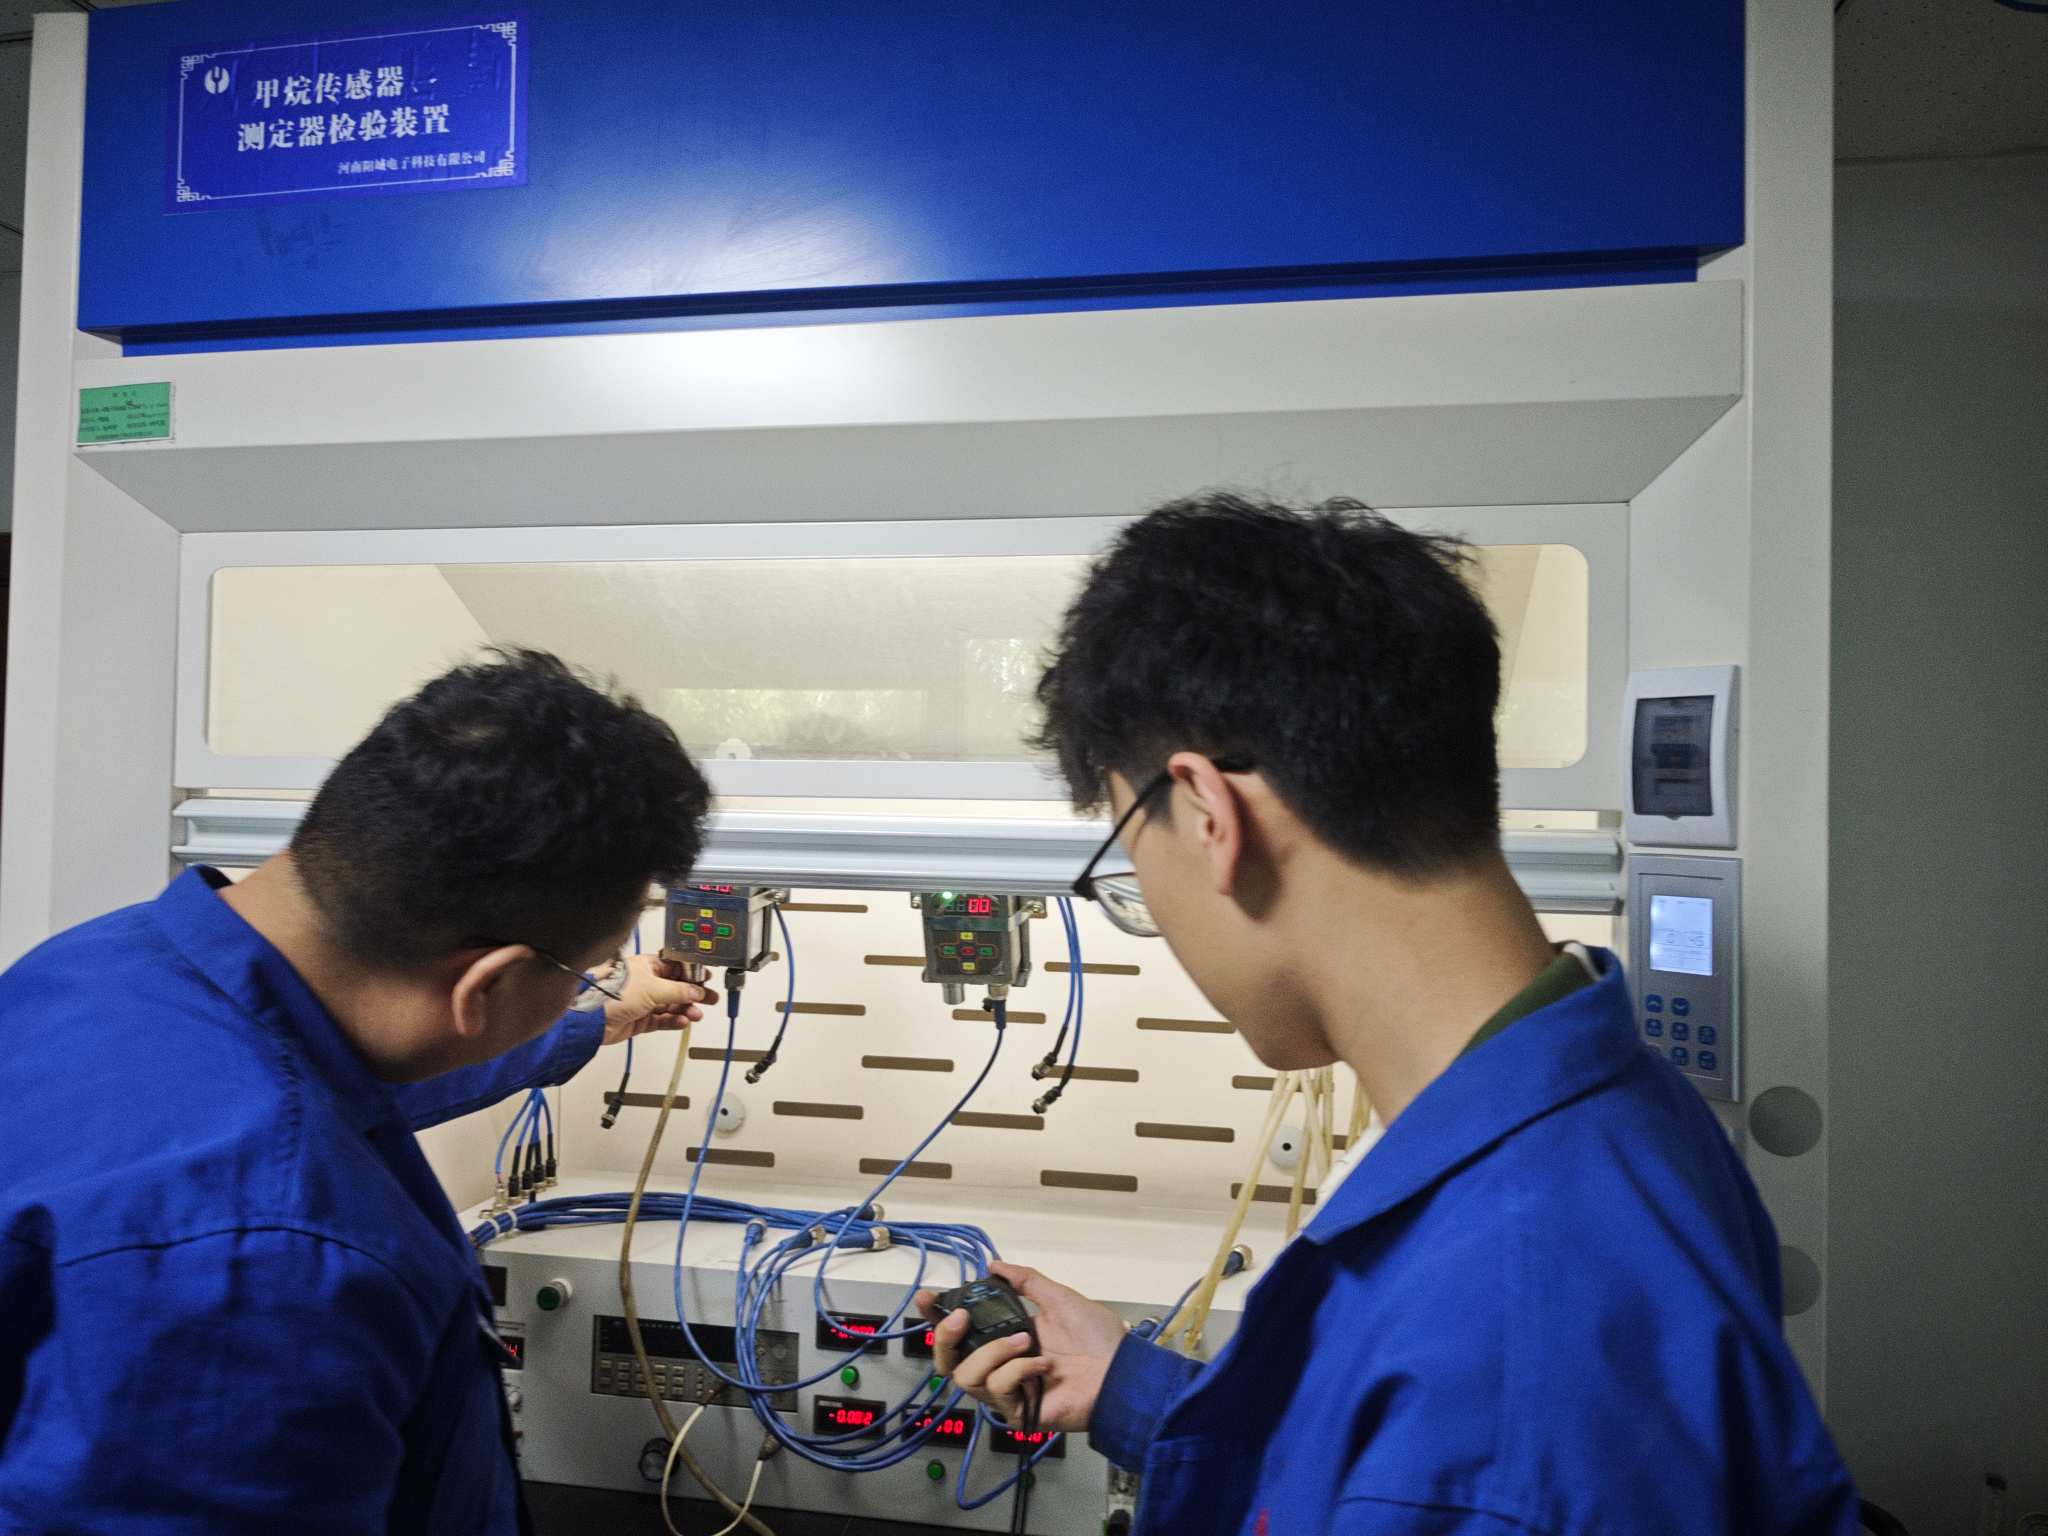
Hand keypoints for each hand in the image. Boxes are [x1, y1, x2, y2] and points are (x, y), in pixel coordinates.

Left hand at [601, 954, 716, 1046]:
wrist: (592, 1019)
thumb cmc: (611, 994)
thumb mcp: (653, 988)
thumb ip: (678, 990)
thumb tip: (696, 991)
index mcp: (647, 966)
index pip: (676, 967)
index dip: (691, 974)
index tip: (705, 980)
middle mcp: (645, 982)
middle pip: (676, 987)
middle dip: (693, 994)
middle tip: (709, 999)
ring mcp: (643, 1002)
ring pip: (671, 1005)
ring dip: (685, 1009)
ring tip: (696, 1014)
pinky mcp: (640, 1019)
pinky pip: (663, 1020)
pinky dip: (674, 1021)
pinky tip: (683, 1021)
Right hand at [914, 1261, 1127, 1432]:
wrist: (1120, 1370)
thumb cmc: (1096, 1337)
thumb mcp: (1058, 1297)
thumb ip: (1025, 1281)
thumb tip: (994, 1264)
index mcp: (1004, 1338)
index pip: (959, 1332)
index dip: (936, 1317)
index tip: (927, 1297)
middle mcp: (999, 1365)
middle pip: (946, 1361)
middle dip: (944, 1337)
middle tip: (961, 1318)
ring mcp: (1006, 1391)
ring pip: (966, 1376)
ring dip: (992, 1352)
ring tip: (1025, 1341)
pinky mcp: (1017, 1412)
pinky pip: (998, 1389)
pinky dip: (1019, 1371)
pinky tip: (1044, 1366)